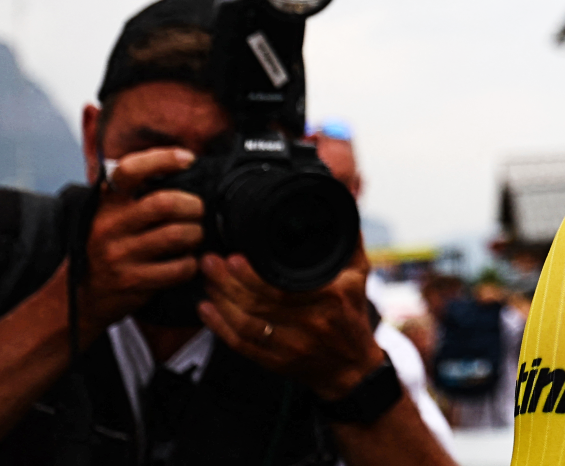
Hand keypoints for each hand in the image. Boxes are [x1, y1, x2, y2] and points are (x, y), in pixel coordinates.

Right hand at [79, 149, 205, 340]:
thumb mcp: (110, 217)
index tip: (188, 159)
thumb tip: (183, 167)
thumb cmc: (106, 249)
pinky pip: (178, 268)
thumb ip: (136, 195)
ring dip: (196, 234)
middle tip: (198, 212)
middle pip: (165, 203)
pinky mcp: (132, 281)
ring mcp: (120, 255)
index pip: (130, 170)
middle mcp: (110, 226)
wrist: (77, 297)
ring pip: (177, 234)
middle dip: (194, 206)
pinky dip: (191, 264)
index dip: (163, 159)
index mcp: (106, 204)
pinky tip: (187, 262)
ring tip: (194, 237)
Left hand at [198, 247, 384, 401]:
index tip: (234, 256)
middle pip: (258, 304)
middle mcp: (310, 324)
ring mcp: (291, 346)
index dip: (252, 275)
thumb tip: (342, 195)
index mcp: (330, 298)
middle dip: (228, 282)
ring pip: (246, 324)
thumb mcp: (359, 273)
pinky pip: (242, 344)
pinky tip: (206, 309)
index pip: (283, 288)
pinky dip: (220, 327)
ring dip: (221, 301)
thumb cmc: (352, 314)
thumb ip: (347, 237)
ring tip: (207, 279)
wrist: (352, 368)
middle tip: (210, 262)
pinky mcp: (275, 363)